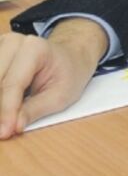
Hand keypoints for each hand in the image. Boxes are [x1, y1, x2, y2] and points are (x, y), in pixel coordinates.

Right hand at [0, 19, 106, 138]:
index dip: (6, 111)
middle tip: (3, 130)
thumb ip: (34, 110)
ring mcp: (2, 45)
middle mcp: (14, 42)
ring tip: (4, 121)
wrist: (72, 56)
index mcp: (35, 48)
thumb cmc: (69, 74)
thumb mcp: (60, 96)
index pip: (11, 85)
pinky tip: (3, 109)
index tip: (4, 132)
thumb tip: (11, 127)